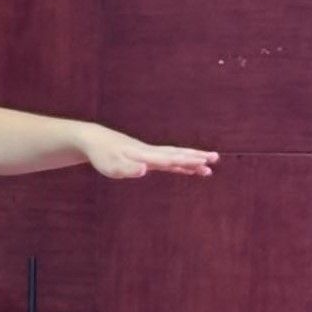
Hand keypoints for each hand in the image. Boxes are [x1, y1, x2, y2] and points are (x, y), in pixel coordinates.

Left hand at [82, 125, 217, 178]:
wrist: (95, 140)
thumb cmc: (103, 156)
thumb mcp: (112, 167)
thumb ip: (128, 169)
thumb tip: (143, 170)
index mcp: (144, 155)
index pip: (169, 158)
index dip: (186, 161)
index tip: (204, 162)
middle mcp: (150, 153)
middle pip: (177, 154)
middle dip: (196, 156)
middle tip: (216, 157)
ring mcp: (150, 154)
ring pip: (175, 155)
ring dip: (192, 159)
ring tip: (210, 163)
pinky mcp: (146, 156)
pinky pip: (168, 160)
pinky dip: (180, 164)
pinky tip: (188, 169)